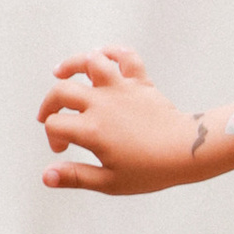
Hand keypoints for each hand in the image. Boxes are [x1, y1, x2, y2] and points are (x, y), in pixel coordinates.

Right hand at [39, 46, 202, 195]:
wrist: (188, 152)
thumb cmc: (151, 170)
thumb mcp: (109, 182)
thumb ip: (75, 176)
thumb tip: (46, 176)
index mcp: (92, 130)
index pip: (55, 125)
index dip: (53, 138)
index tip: (63, 150)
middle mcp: (103, 104)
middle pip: (62, 92)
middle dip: (49, 104)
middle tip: (49, 116)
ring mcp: (122, 90)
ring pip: (90, 63)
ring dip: (72, 64)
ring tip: (60, 72)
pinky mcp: (140, 82)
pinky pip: (126, 57)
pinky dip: (113, 52)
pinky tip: (101, 56)